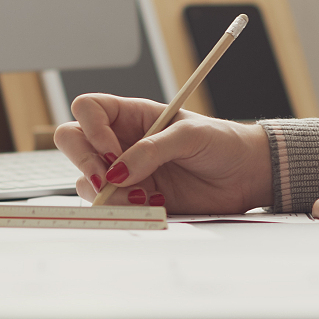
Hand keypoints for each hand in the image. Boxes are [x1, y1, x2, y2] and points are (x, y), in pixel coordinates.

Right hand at [53, 93, 271, 213]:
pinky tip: (152, 205)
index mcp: (132, 115)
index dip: (92, 128)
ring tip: (142, 196)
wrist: (245, 177)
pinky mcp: (134, 198)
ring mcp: (124, 171)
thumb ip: (152, 149)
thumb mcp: (191, 135)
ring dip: (105, 191)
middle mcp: (121, 141)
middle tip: (110, 178)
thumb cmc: (223, 144)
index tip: (113, 149)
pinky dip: (121, 209)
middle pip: (72, 141)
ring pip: (85, 178)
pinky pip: (108, 205)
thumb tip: (119, 171)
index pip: (88, 109)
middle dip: (85, 161)